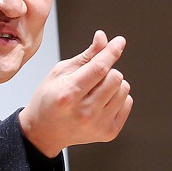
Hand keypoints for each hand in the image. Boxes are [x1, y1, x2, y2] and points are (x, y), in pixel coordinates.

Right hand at [19, 30, 132, 157]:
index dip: (111, 51)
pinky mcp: (108, 132)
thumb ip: (86, 56)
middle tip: (93, 77)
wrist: (44, 132)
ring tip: (96, 90)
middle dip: (107, 70)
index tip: (119, 41)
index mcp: (69, 94)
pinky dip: (118, 97)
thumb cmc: (49, 99)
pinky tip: (101, 102)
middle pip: (115, 78)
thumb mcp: (60, 73)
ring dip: (114, 84)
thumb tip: (103, 38)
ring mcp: (98, 124)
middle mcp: (85, 112)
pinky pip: (127, 102)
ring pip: (124, 89)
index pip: (99, 68)